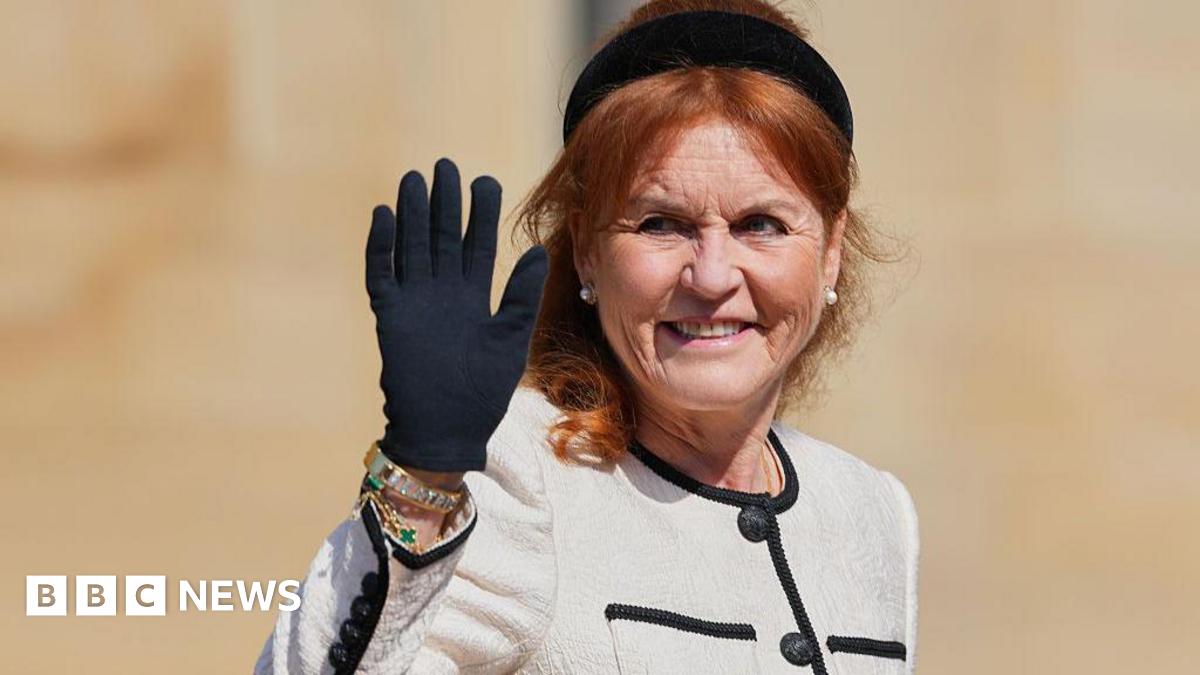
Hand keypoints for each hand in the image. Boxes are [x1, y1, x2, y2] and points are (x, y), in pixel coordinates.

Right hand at [366, 158, 547, 471]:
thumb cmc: (481, 391)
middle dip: (445, 203)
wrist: (446, 429)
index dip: (479, 214)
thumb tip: (537, 251)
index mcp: (473, 297)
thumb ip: (522, 297)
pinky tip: (383, 216)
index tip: (485, 181)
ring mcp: (414, 302)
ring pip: (412, 247)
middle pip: (442, 237)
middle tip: (446, 166)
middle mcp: (443, 293)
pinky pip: (381, 274)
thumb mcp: (511, 340)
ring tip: (414, 180)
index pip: (476, 245)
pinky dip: (380, 247)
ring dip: (412, 214)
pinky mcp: (389, 316)